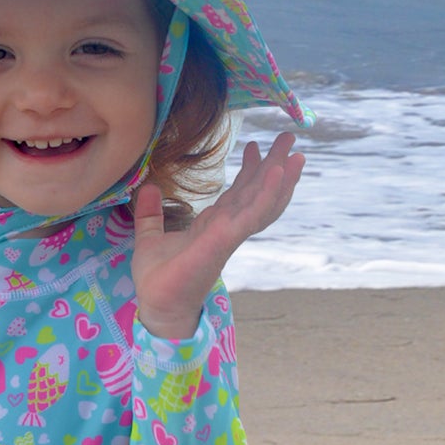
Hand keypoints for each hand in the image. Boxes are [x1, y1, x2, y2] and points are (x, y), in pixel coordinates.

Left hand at [131, 131, 303, 338]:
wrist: (158, 306)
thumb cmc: (158, 279)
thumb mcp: (149, 238)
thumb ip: (151, 214)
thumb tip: (148, 187)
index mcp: (213, 226)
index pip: (238, 194)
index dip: (250, 171)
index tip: (254, 147)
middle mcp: (228, 228)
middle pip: (257, 192)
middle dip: (274, 165)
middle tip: (288, 138)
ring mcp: (230, 234)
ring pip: (263, 202)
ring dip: (282, 178)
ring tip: (296, 154)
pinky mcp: (225, 240)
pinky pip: (251, 215)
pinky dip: (266, 194)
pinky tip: (277, 174)